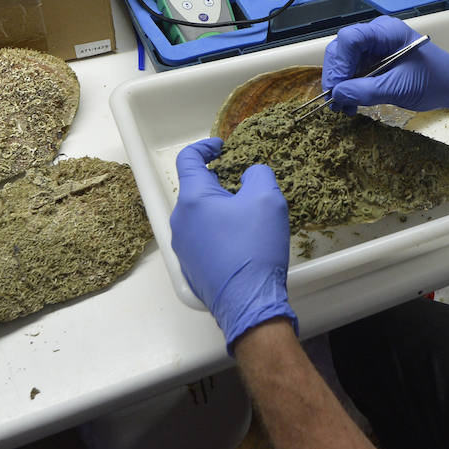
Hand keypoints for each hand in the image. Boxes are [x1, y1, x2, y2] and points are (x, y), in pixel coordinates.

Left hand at [170, 138, 297, 352]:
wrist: (247, 302)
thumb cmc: (254, 249)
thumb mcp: (267, 200)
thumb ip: (259, 175)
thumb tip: (251, 175)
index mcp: (193, 199)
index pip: (188, 159)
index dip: (205, 147)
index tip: (222, 147)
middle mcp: (180, 221)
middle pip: (195, 188)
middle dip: (218, 180)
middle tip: (244, 183)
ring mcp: (182, 246)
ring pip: (198, 214)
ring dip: (219, 207)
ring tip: (246, 214)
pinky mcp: (191, 266)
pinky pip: (201, 237)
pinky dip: (217, 229)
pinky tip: (241, 240)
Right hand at [322, 16, 448, 112]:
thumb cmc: (433, 81)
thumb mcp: (399, 88)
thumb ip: (366, 91)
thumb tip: (338, 95)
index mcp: (386, 32)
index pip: (350, 39)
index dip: (339, 63)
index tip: (337, 87)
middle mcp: (377, 36)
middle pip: (342, 49)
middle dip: (336, 75)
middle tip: (335, 100)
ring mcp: (375, 48)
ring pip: (345, 62)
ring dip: (341, 84)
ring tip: (343, 107)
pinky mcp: (375, 62)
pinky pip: (354, 71)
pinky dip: (349, 88)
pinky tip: (350, 103)